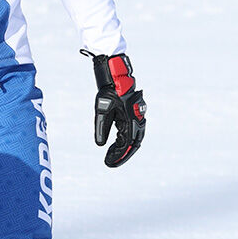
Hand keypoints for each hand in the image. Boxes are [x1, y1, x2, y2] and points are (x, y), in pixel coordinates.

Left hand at [87, 52, 146, 166]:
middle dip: (122, 154)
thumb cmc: (109, 91)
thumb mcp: (102, 110)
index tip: (108, 163)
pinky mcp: (134, 112)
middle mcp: (136, 119)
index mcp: (130, 120)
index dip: (118, 156)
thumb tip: (100, 145)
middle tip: (110, 162)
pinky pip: (133, 130)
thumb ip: (101, 128)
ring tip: (113, 154)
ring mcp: (137, 115)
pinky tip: (118, 141)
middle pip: (133, 143)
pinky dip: (126, 138)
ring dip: (125, 147)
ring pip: (135, 137)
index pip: (126, 144)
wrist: (117, 75)